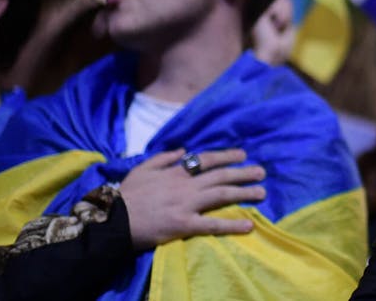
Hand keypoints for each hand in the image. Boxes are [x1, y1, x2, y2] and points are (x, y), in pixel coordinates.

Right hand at [121, 148, 266, 249]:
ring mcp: (187, 205)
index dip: (226, 156)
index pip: (206, 160)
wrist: (113, 220)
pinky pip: (213, 224)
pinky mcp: (185, 225)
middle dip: (243, 172)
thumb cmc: (126, 195)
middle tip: (262, 171)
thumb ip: (163, 158)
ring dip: (244, 192)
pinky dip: (232, 225)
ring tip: (262, 192)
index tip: (242, 154)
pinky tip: (248, 225)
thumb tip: (184, 149)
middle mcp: (186, 186)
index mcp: (176, 172)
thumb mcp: (142, 169)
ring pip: (222, 195)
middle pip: (220, 176)